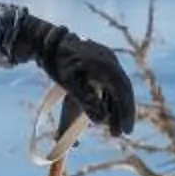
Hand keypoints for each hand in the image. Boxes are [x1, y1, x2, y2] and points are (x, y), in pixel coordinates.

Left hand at [12, 17, 134, 135]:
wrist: (49, 41)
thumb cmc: (57, 63)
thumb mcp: (69, 83)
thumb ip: (85, 100)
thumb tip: (100, 119)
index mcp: (105, 64)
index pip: (122, 90)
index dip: (125, 111)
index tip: (125, 131)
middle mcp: (110, 60)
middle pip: (123, 90)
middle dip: (123, 113)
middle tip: (121, 134)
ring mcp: (107, 60)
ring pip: (117, 88)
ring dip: (116, 108)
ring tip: (113, 130)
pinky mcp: (101, 63)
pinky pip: (110, 84)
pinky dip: (109, 100)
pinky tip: (106, 114)